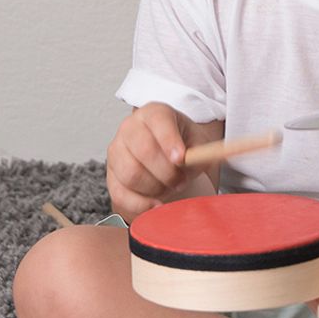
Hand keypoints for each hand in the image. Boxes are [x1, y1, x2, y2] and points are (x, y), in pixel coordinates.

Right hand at [106, 103, 219, 221]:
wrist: (167, 156)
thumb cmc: (182, 146)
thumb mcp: (197, 142)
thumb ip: (203, 151)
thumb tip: (207, 159)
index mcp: (154, 113)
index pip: (158, 121)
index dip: (169, 141)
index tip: (181, 159)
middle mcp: (130, 128)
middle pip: (143, 151)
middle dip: (167, 172)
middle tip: (181, 180)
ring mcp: (117, 151)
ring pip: (131, 174)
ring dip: (156, 188)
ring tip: (170, 187)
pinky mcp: (111, 175)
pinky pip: (121, 194)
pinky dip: (141, 204)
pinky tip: (156, 204)